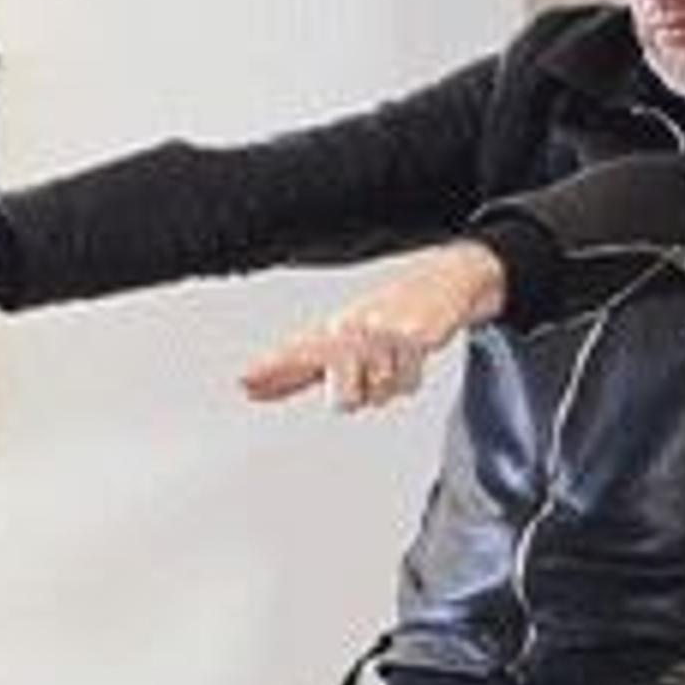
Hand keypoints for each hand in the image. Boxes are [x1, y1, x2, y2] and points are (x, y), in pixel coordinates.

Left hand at [238, 240, 503, 410]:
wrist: (442, 282)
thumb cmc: (383, 317)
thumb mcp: (335, 340)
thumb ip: (295, 369)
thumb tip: (250, 386)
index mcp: (329, 332)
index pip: (295, 357)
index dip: (270, 372)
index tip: (243, 382)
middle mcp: (349, 329)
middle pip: (344, 402)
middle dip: (361, 394)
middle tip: (373, 368)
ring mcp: (379, 331)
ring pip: (379, 395)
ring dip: (390, 384)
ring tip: (395, 356)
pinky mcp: (410, 336)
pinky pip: (406, 385)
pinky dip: (411, 376)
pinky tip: (412, 352)